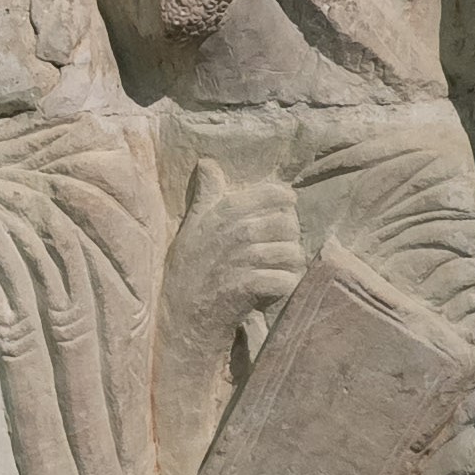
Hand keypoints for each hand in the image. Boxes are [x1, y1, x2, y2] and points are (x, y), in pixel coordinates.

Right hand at [163, 160, 306, 370]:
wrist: (181, 311)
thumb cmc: (191, 264)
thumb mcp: (194, 223)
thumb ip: (207, 193)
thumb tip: (207, 162)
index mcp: (226, 210)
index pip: (276, 195)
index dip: (284, 205)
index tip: (280, 216)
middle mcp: (237, 230)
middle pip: (289, 224)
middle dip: (288, 239)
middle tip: (275, 251)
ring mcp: (243, 258)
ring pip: (292, 253)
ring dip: (288, 265)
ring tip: (274, 270)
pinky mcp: (249, 285)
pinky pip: (286, 280)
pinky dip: (283, 286)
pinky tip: (271, 288)